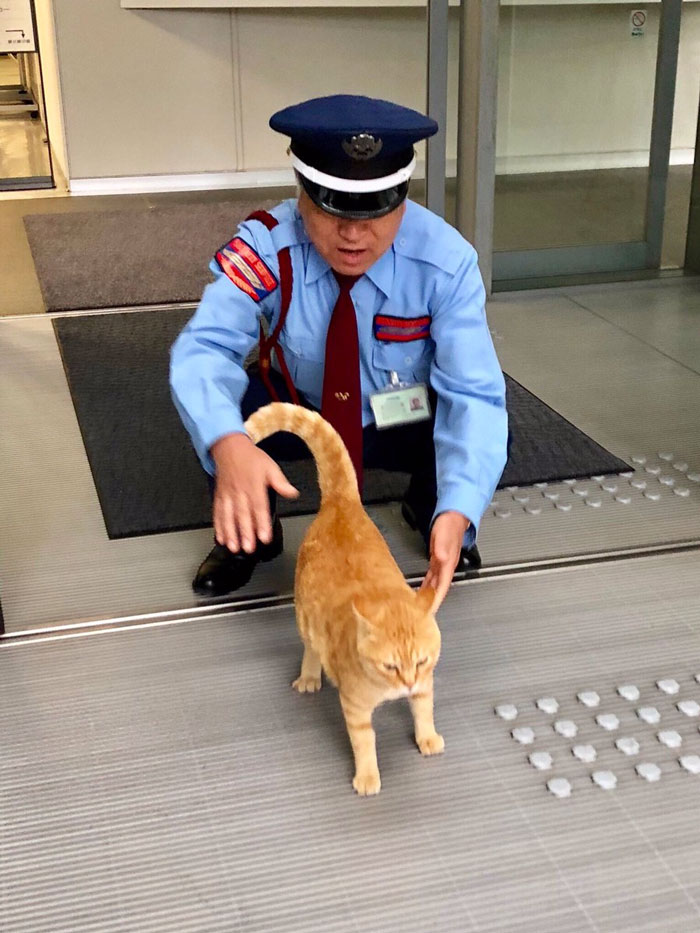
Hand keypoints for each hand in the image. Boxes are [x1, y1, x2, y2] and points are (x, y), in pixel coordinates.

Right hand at [211, 433, 297, 553]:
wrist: (229, 448)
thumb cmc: (251, 459)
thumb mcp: (270, 466)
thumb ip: (281, 482)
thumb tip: (293, 493)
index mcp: (254, 486)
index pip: (259, 507)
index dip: (261, 523)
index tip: (264, 537)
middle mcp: (240, 492)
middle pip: (242, 515)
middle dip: (245, 533)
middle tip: (249, 548)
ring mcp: (228, 496)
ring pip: (228, 516)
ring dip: (230, 533)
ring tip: (234, 547)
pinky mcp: (219, 498)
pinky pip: (217, 513)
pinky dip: (218, 527)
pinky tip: (221, 539)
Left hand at [420, 511, 469, 610]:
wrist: (454, 515)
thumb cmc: (450, 524)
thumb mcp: (444, 535)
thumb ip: (442, 547)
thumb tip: (440, 559)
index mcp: (448, 564)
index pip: (442, 588)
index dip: (436, 601)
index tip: (430, 613)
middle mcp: (446, 566)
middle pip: (439, 590)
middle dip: (432, 603)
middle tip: (423, 615)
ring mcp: (442, 563)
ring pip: (435, 584)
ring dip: (428, 595)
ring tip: (420, 606)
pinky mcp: (437, 558)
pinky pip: (432, 576)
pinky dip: (427, 585)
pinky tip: (421, 588)